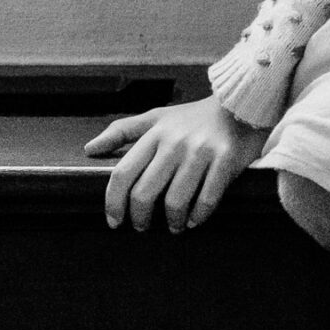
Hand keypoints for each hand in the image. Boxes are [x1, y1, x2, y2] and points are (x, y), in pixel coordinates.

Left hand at [83, 94, 266, 232]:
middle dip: (140, 218)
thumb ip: (122, 131)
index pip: (123, 173)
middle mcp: (174, 143)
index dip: (113, 201)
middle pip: (145, 192)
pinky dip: (198, 216)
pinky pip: (207, 199)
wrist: (240, 103)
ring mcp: (201, 152)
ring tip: (173, 226)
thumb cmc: (193, 116)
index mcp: (155, 134)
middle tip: (142, 227)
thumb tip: (90, 148)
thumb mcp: (156, 117)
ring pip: (175, 200)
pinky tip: (194, 220)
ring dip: (171, 221)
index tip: (113, 220)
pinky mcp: (225, 160)